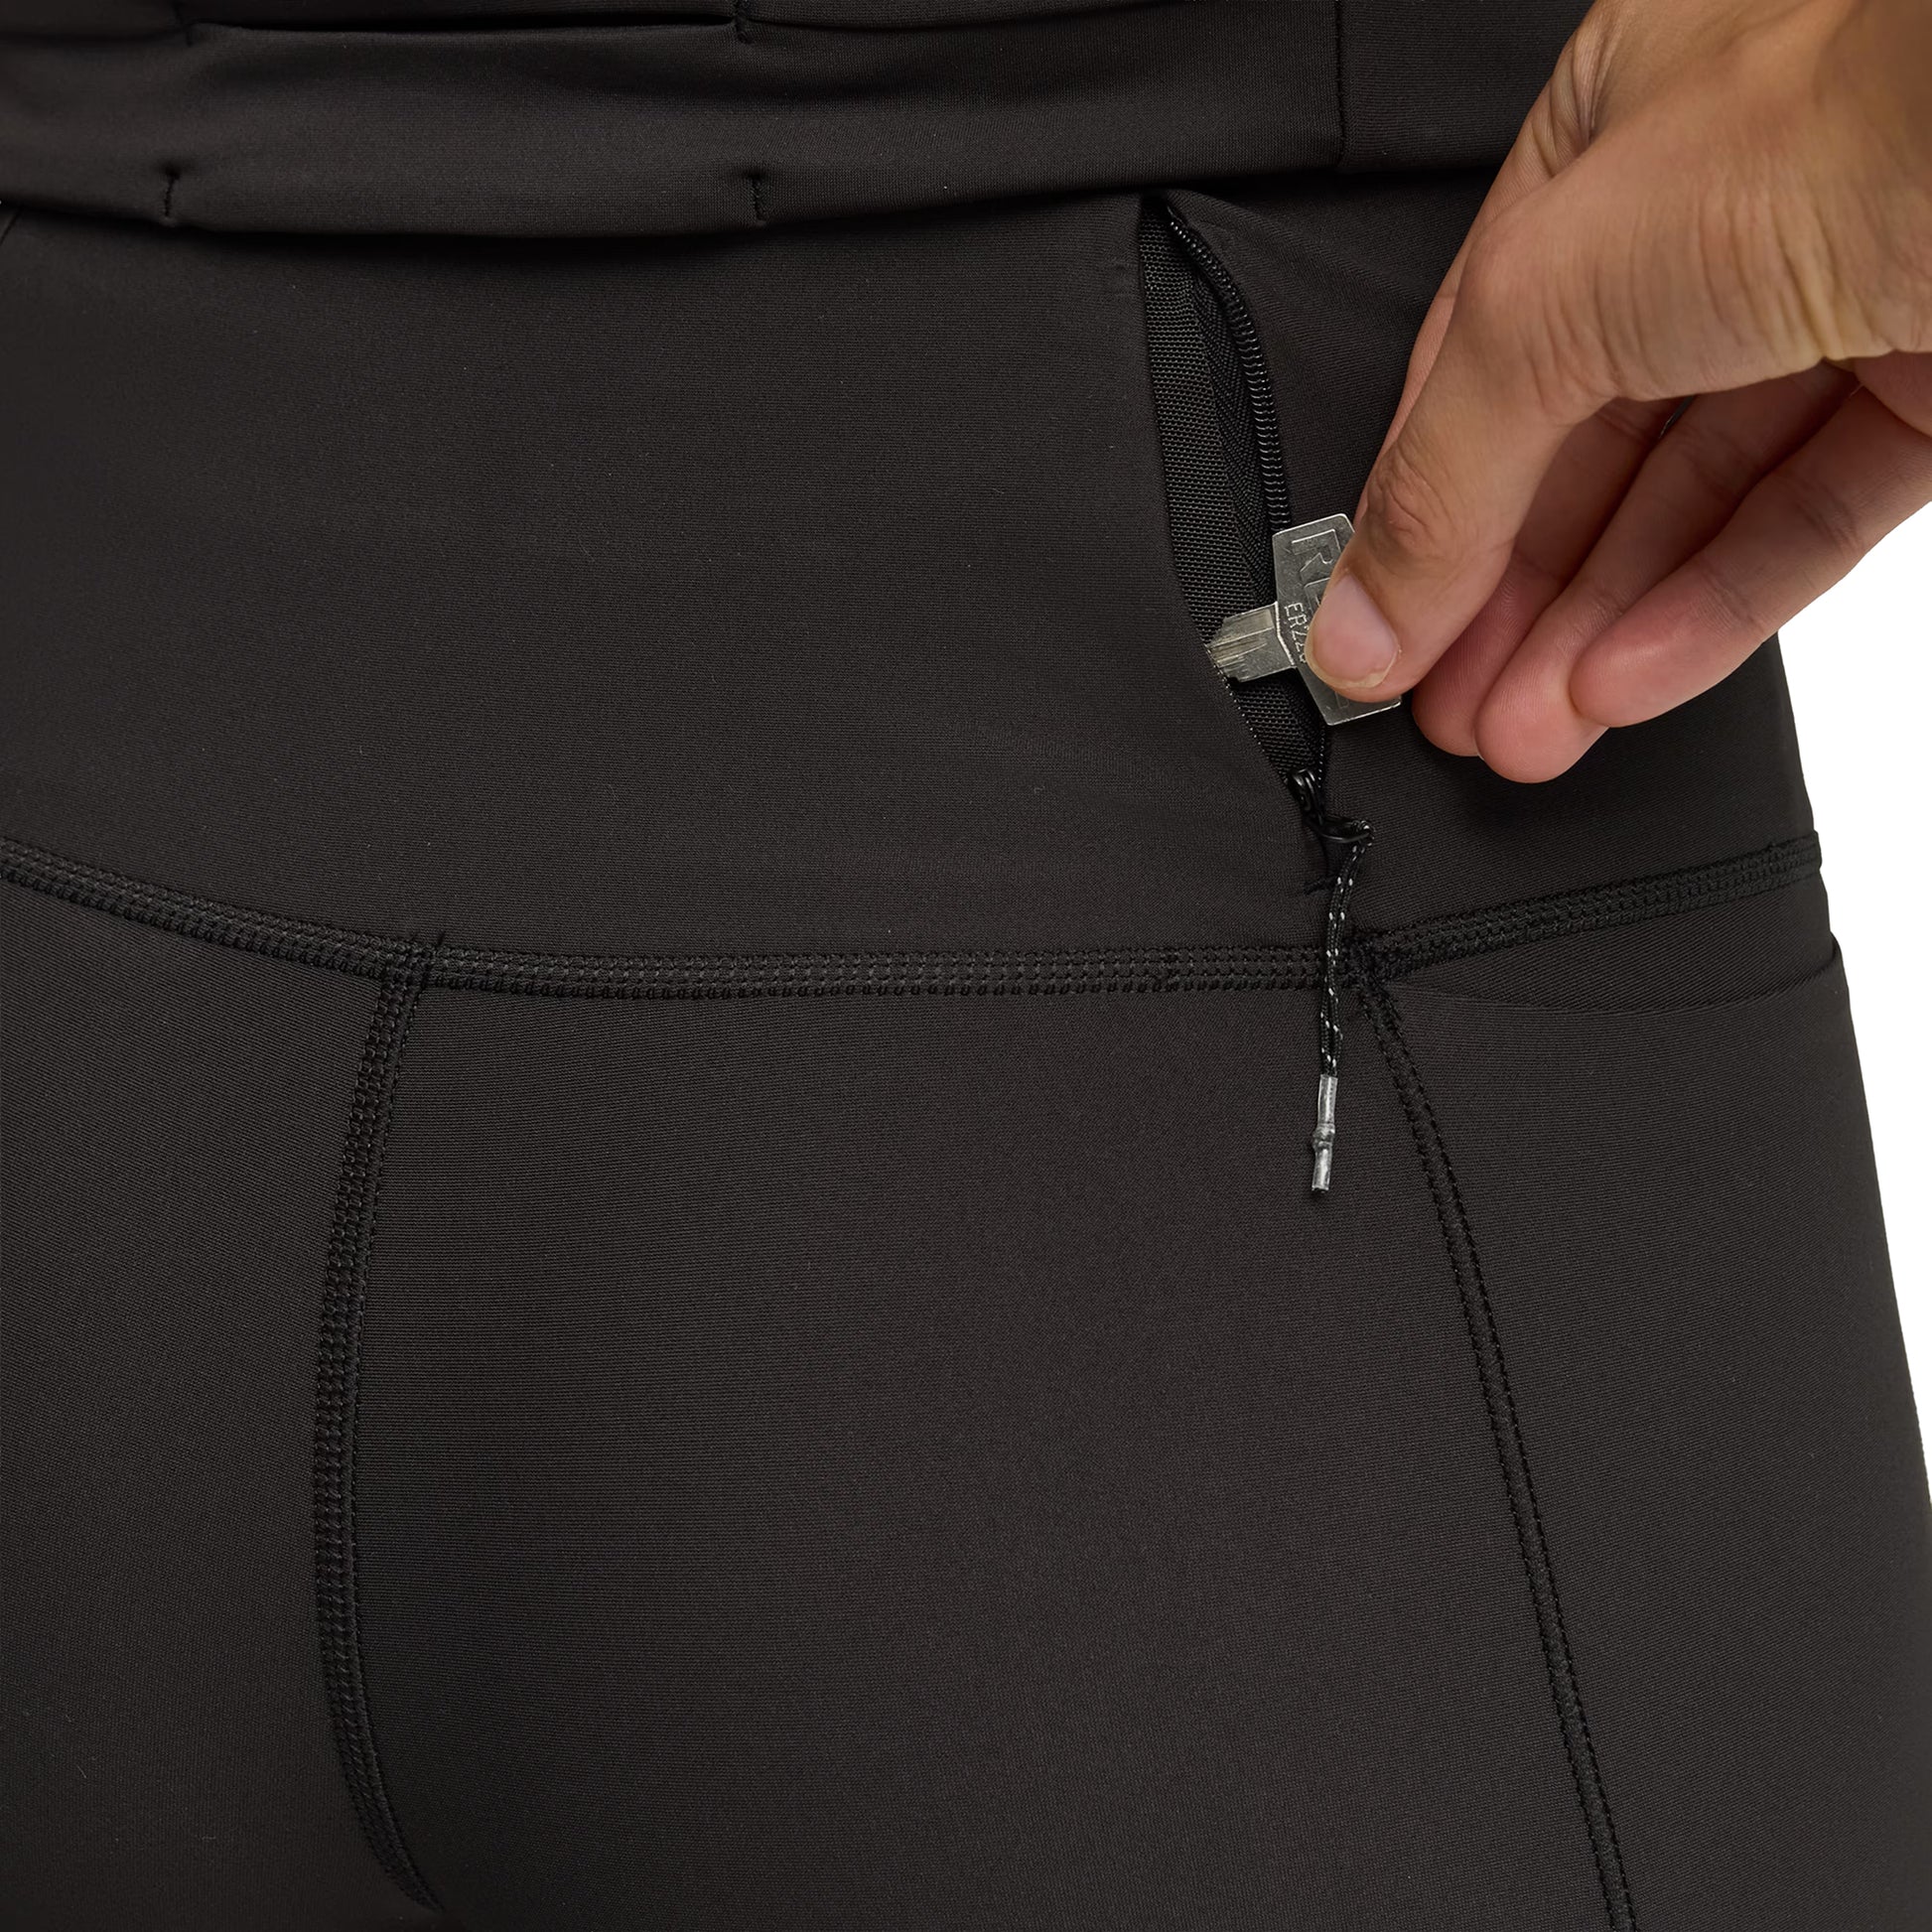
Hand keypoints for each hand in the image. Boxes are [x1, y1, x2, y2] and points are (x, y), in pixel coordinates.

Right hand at [1303, 0, 1931, 779]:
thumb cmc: (1837, 110)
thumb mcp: (1550, 299)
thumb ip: (1444, 477)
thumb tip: (1360, 618)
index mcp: (1600, 144)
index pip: (1473, 364)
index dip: (1420, 513)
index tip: (1376, 634)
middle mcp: (1714, 211)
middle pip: (1577, 449)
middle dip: (1505, 599)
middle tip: (1451, 707)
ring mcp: (1828, 294)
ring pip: (1690, 497)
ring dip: (1594, 626)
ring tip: (1525, 729)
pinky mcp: (1926, 377)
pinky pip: (1802, 513)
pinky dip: (1710, 609)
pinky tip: (1626, 681)